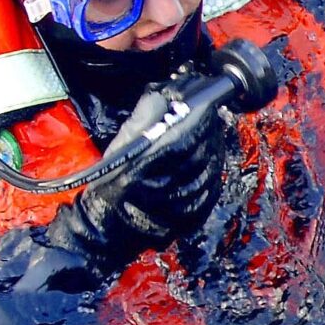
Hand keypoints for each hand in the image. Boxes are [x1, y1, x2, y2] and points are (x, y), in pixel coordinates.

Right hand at [22, 73, 232, 286]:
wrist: (110, 228)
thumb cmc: (110, 183)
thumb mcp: (120, 145)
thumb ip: (144, 117)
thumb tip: (167, 96)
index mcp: (143, 168)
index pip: (183, 136)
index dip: (198, 114)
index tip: (205, 99)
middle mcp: (166, 187)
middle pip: (201, 147)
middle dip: (207, 124)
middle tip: (206, 109)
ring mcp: (183, 204)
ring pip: (211, 163)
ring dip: (212, 142)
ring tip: (206, 128)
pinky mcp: (194, 214)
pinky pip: (213, 182)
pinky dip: (212, 164)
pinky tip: (206, 153)